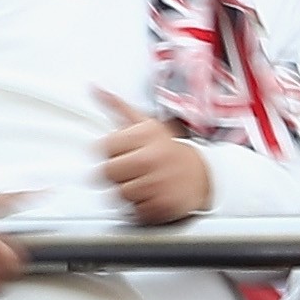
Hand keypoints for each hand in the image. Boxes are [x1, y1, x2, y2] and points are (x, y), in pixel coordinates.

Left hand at [96, 117, 212, 224]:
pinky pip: (134, 210)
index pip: (105, 145)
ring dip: (128, 191)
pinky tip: (152, 195)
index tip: (126, 152)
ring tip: (145, 182)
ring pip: (119, 193)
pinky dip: (140, 207)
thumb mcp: (148, 124)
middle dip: (118, 173)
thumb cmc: (170, 151)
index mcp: (146, 134)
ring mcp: (158, 183)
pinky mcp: (162, 205)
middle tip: (134, 170)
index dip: (113, 151)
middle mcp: (152, 157)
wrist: (205, 176)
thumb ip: (119, 107)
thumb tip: (94, 88)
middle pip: (108, 171)